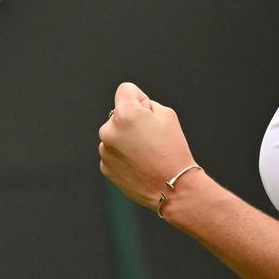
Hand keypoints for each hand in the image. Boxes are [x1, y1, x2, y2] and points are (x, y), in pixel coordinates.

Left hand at [98, 82, 196, 211]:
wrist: (173, 188)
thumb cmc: (173, 150)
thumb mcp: (167, 114)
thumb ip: (145, 104)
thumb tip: (132, 107)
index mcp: (124, 113)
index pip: (126, 90)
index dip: (140, 98)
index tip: (149, 114)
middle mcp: (108, 130)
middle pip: (119, 114)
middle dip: (132, 120)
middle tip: (151, 138)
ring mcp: (104, 150)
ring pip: (115, 134)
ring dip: (126, 139)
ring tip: (146, 154)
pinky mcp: (105, 167)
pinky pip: (113, 152)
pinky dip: (123, 156)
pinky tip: (139, 165)